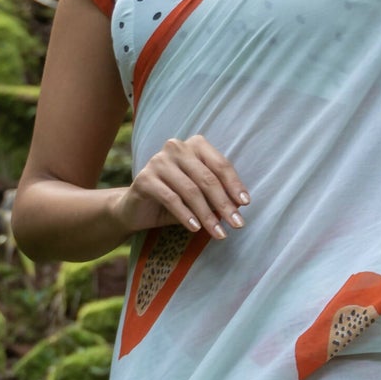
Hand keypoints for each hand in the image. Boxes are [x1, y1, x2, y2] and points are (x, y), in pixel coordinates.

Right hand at [116, 133, 246, 239]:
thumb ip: (216, 196)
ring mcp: (158, 161)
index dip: (234, 185)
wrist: (135, 209)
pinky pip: (171, 199)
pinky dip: (185, 215)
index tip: (245, 204)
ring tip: (218, 233)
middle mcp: (176, 148)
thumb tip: (238, 205)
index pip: (220, 164)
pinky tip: (195, 228)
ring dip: (207, 215)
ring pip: (190, 190)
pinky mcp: (144, 179)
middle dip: (224, 204)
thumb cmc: (173, 200)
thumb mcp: (199, 196)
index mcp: (194, 146)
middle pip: (207, 178)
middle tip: (236, 224)